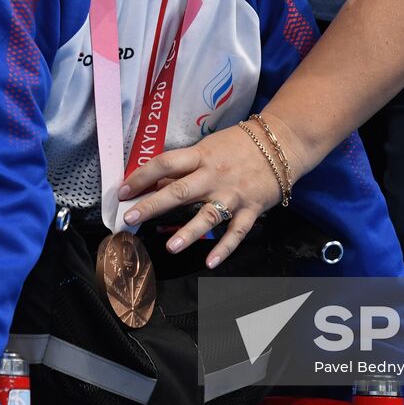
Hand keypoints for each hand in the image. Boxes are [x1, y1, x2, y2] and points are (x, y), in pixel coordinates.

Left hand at [116, 120, 288, 268]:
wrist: (282, 142)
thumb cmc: (239, 144)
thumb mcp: (208, 147)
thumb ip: (184, 167)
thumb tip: (154, 182)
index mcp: (200, 156)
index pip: (165, 164)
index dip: (141, 177)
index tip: (122, 191)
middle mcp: (214, 175)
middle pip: (179, 191)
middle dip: (153, 205)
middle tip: (130, 218)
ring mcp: (233, 194)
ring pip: (208, 215)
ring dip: (189, 231)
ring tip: (171, 246)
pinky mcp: (251, 209)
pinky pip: (236, 231)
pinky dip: (224, 248)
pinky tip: (210, 262)